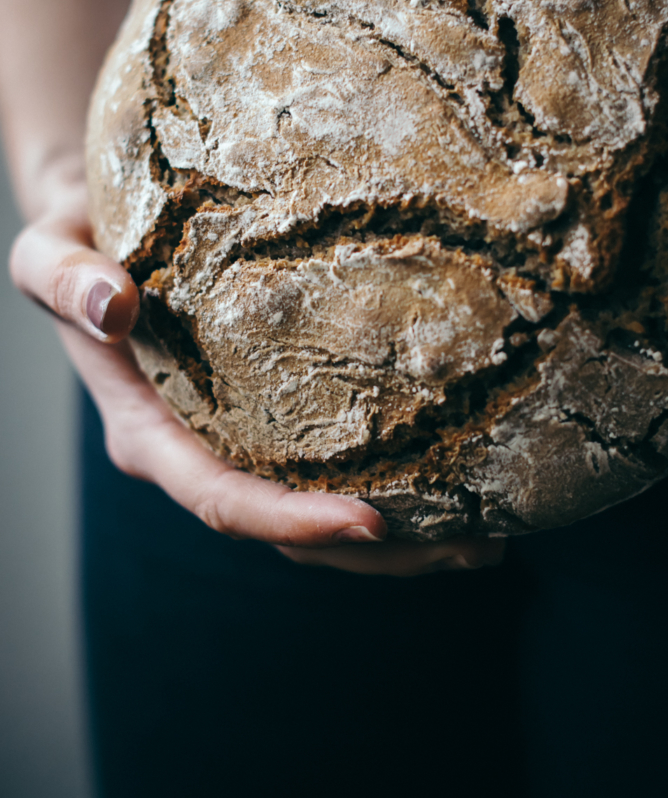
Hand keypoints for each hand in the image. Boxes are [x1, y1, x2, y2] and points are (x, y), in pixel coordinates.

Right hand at [10, 186, 504, 575]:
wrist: (93, 246)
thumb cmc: (76, 250)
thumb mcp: (48, 254)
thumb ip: (65, 280)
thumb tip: (113, 304)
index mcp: (149, 434)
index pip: (223, 499)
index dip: (293, 519)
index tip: (373, 521)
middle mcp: (196, 455)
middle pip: (288, 531)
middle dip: (378, 552)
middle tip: (475, 543)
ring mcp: (234, 446)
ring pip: (316, 515)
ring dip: (402, 539)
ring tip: (489, 532)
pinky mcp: (265, 424)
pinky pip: (326, 471)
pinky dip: (394, 486)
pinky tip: (457, 480)